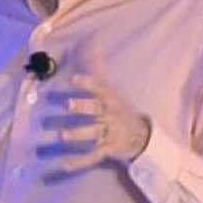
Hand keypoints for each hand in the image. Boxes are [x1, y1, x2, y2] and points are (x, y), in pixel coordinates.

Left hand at [36, 43, 150, 178]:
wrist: (141, 136)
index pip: (99, 88)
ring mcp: (108, 133)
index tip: (74, 79)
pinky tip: (64, 165)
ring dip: (77, 134)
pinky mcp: (106, 149)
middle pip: (95, 110)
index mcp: (110, 98)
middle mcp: (109, 114)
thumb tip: (91, 37)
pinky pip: (91, 156)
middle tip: (67, 106)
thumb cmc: (119, 107)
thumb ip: (98, 63)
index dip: (87, 84)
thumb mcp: (111, 86)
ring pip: (92, 133)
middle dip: (82, 107)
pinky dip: (78, 162)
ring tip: (62, 135)